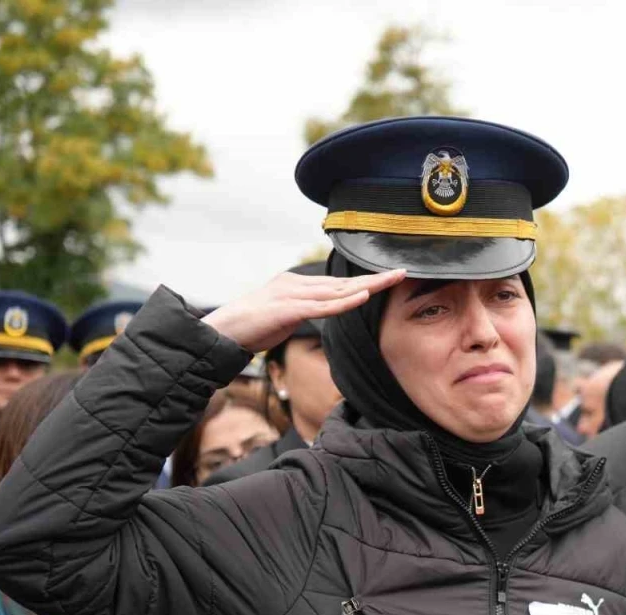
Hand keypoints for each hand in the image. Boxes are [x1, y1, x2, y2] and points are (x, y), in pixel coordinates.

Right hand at [202, 267, 405, 352]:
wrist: (222, 332)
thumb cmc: (250, 327)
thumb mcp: (283, 317)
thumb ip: (303, 312)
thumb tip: (320, 312)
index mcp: (296, 284)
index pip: (337, 283)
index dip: (364, 281)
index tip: (388, 278)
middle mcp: (296, 284)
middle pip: (343, 281)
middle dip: (374, 278)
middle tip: (402, 272)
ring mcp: (292, 294)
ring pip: (337, 290)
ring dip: (367, 285)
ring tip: (392, 279)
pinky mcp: (287, 309)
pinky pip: (322, 306)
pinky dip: (344, 302)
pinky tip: (363, 296)